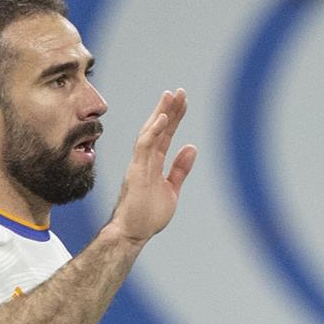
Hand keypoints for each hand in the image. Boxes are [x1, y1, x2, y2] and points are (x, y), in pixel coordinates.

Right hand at [107, 89, 196, 243]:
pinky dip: (153, 131)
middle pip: (157, 129)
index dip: (174, 118)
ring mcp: (139, 164)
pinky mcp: (136, 172)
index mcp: (152, 163)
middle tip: (179, 91)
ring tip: (171, 96)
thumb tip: (191, 147)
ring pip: (149, 133)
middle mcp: (144, 160)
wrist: (132, 232)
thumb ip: (179, 169)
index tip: (183, 102)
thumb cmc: (148, 214)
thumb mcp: (171, 189)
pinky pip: (144, 147)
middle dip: (168, 109)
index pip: (164, 136)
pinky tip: (163, 118)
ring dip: (161, 113)